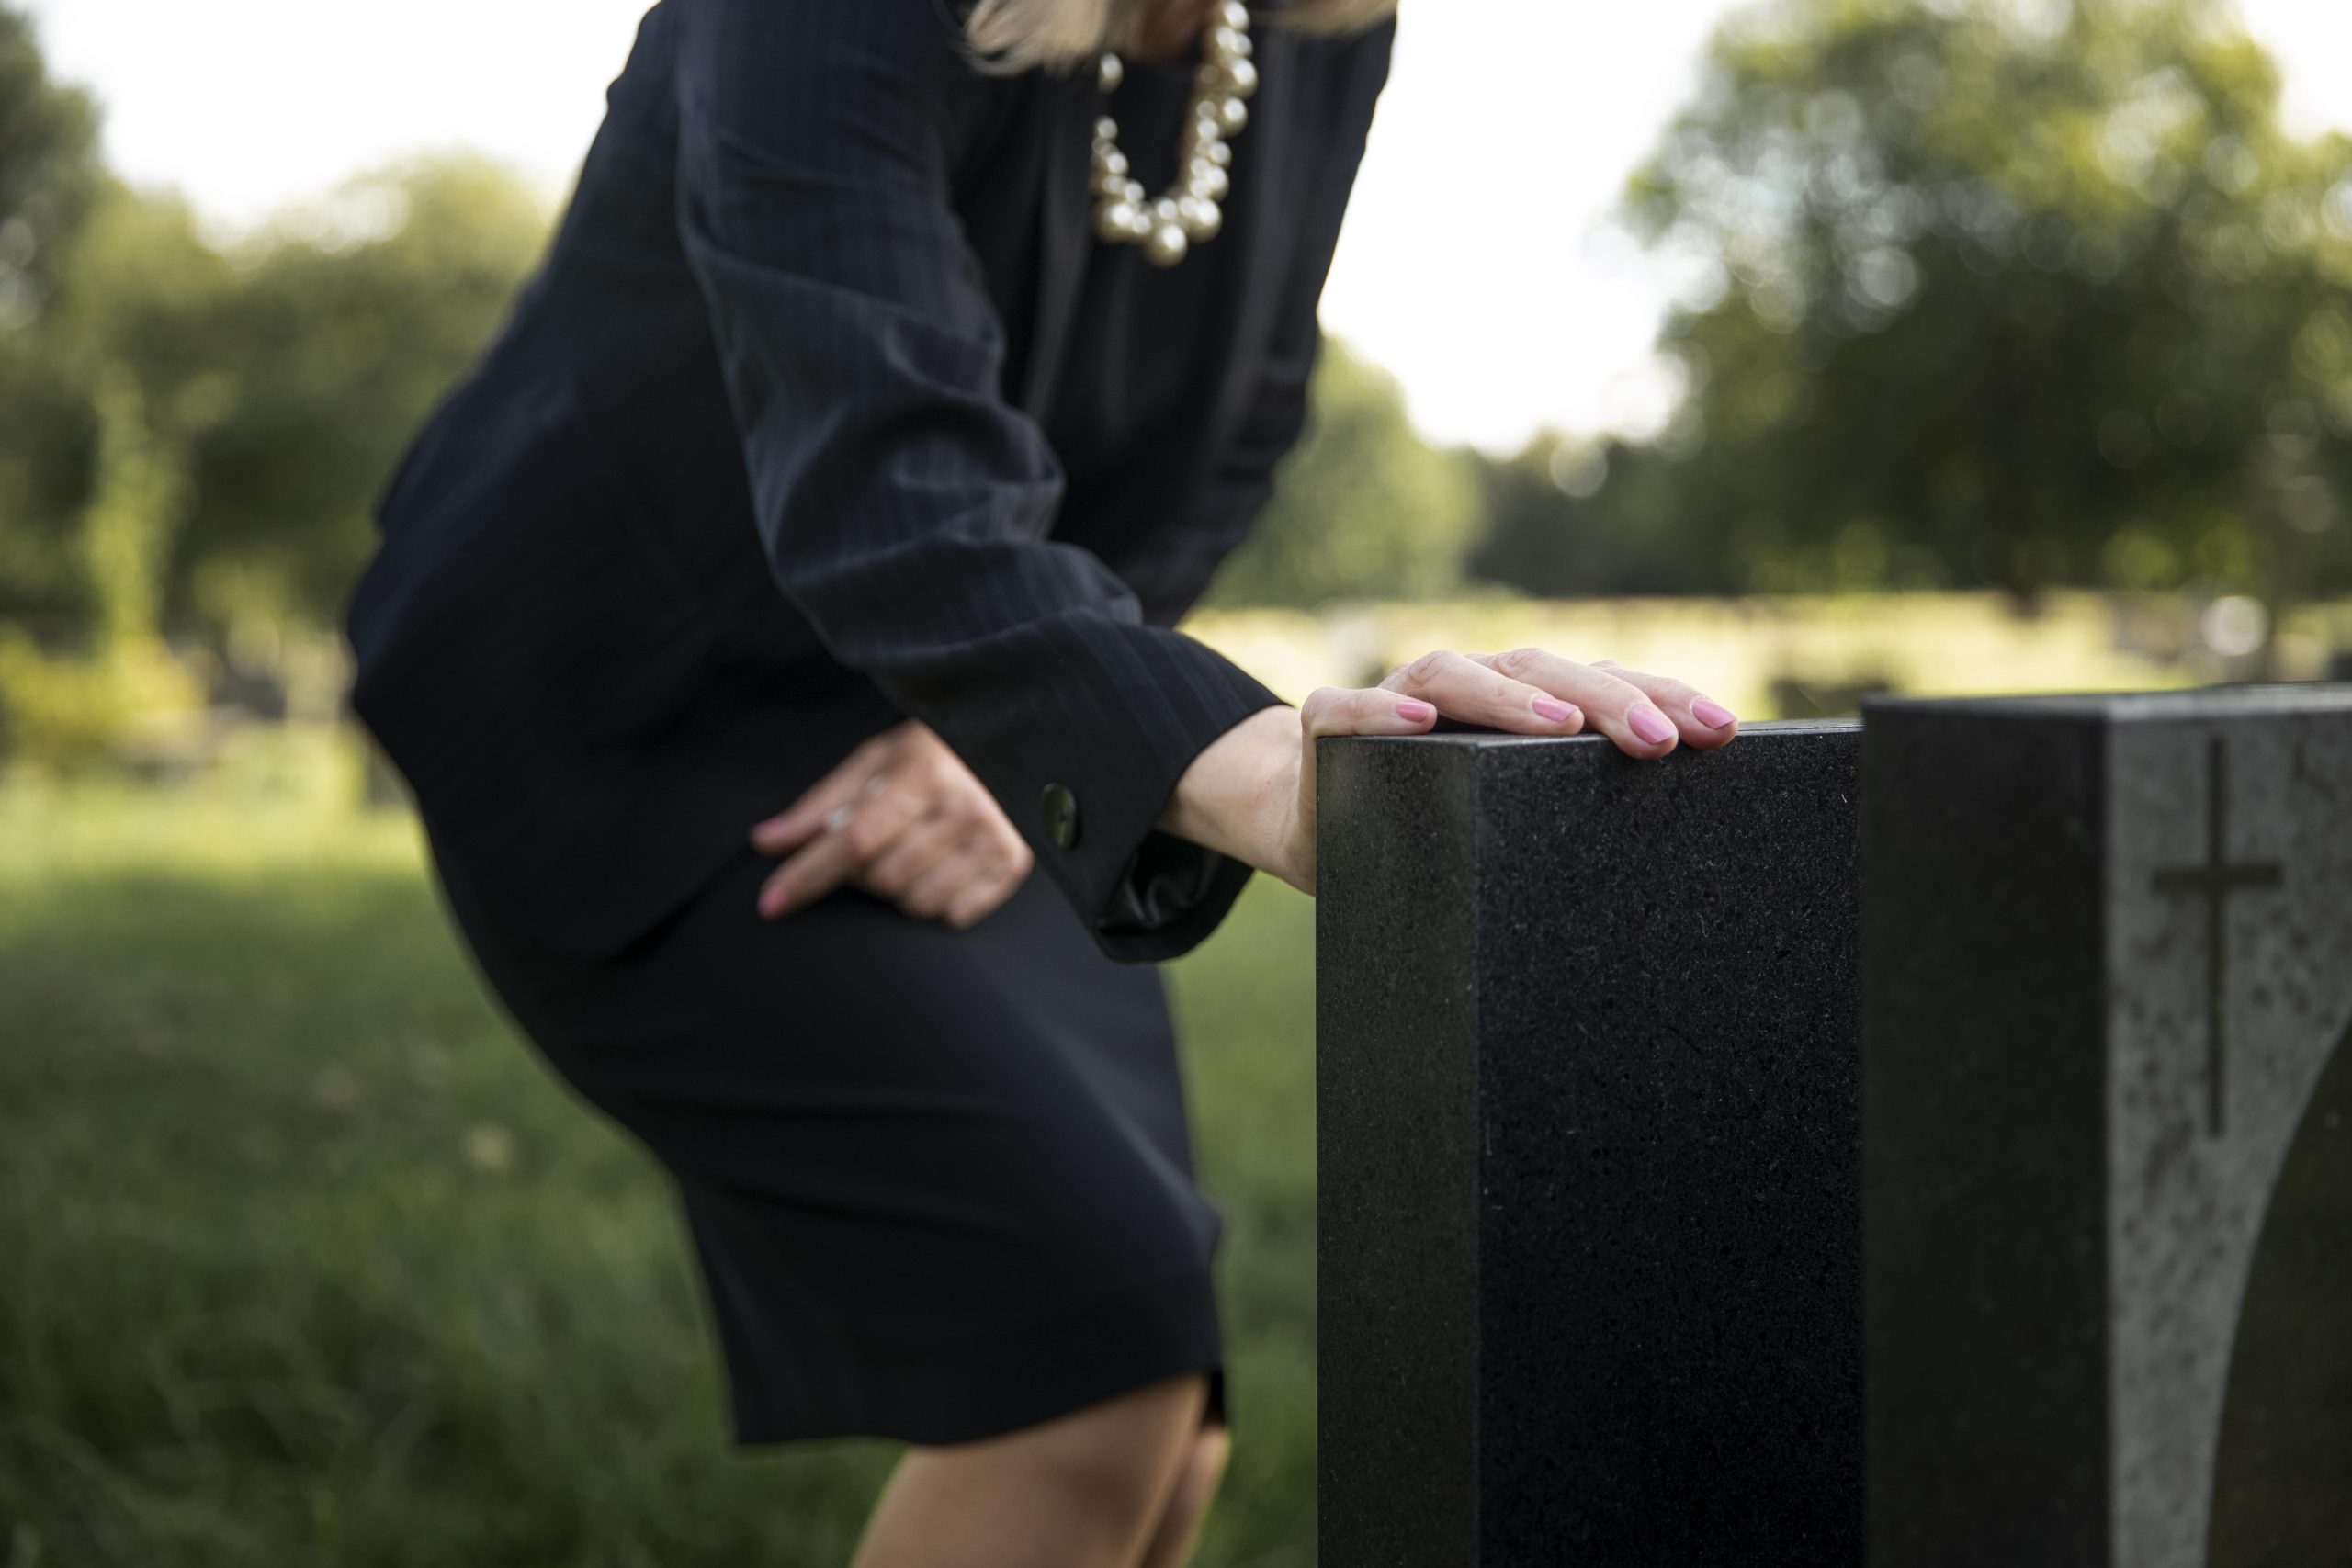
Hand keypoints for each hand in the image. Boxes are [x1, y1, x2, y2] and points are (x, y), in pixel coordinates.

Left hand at [749, 721, 1033, 927]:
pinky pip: (951, 914)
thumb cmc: (935, 751)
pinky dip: (937, 898)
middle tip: (882, 837)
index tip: (772, 903)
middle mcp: (963, 809)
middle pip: (880, 878)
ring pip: (913, 903)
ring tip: (916, 848)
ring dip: (900, 886)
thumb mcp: (876, 761)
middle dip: (863, 868)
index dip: (807, 874)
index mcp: (923, 775)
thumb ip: (821, 805)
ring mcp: (993, 840)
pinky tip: (945, 863)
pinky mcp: (1013, 865)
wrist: (1009, 743)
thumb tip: (767, 841)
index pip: (853, 841)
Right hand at [1158, 649, 1739, 894]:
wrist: (1312, 823)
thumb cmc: (1431, 824)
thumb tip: (1682, 847)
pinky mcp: (1331, 722)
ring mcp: (1396, 697)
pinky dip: (1377, 708)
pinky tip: (1416, 720)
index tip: (1721, 731)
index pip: (1598, 682)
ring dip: (1506, 693)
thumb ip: (1569, 813)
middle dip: (1604, 699)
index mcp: (1519, 700)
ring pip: (1451, 672)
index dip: (1661, 696)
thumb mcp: (1507, 819)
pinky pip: (1346, 707)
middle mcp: (1464, 684)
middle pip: (1538, 668)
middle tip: (1659, 741)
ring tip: (1558, 725)